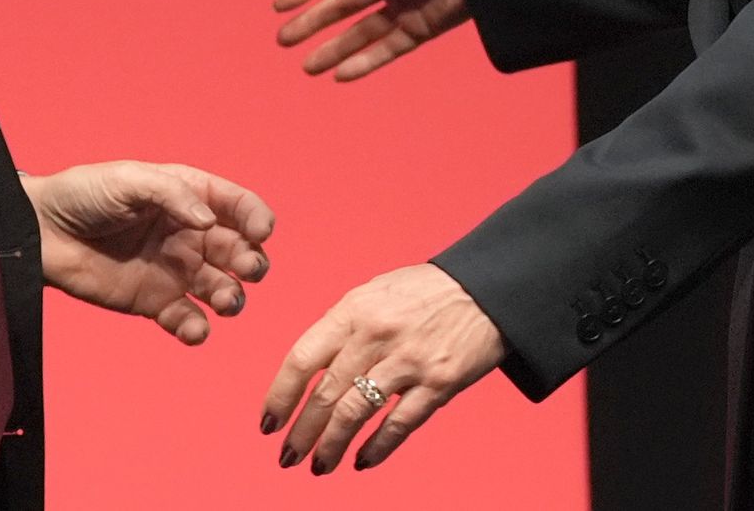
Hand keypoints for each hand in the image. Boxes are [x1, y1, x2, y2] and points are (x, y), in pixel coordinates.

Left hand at [22, 161, 273, 344]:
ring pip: (221, 288)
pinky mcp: (154, 303)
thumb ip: (172, 194)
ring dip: (232, 297)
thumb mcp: (129, 179)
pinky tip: (193, 329)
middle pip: (239, 251)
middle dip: (252, 262)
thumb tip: (209, 221)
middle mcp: (190, 234)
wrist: (40, 232)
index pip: (238, 206)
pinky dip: (196, 329)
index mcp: (189, 197)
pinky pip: (186, 320)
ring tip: (225, 301)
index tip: (262, 232)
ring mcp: (174, 271)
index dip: (257, 218)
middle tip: (248, 270)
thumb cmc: (84, 194)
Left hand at [261, 263, 504, 473]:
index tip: (268, 423)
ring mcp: (409, 360)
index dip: (281, 395)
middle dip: (302, 432)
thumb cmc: (423, 292)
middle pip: (326, 393)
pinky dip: (377, 448)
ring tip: (319, 465)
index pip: (303, 358)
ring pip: (356, 414)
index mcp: (354, 309)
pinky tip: (361, 461)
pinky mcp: (439, 383)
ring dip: (332, 446)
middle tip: (287, 455)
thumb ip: (342, 328)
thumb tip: (310, 370)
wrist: (484, 288)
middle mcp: (377, 334)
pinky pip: (399, 424)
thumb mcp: (373, 294)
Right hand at [274, 0, 468, 80]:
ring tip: (305, 66)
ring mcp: (402, 6)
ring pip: (359, 33)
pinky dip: (363, 63)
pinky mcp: (420, 29)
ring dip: (332, 49)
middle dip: (310, 23)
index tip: (278, 6)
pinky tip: (339, 75)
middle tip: (283, 40)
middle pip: (340, 7)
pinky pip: (386, 49)